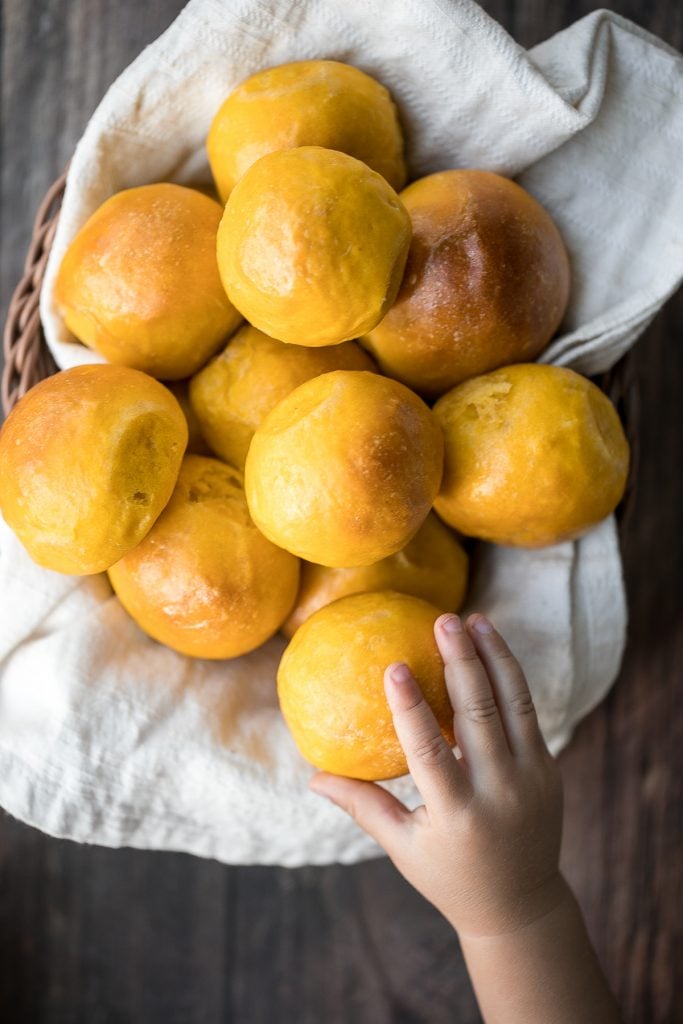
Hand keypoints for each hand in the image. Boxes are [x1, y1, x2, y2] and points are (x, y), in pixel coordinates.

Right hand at [309, 613, 564, 937]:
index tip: (394, 666)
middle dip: (462, 662)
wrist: (522, 906)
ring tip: (475, 619)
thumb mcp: (403, 848)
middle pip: (480, 716)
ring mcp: (532, 778)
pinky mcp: (548, 768)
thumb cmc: (449, 876)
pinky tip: (493, 647)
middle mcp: (500, 792)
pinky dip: (511, 676)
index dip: (411, 709)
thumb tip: (311, 776)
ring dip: (495, 657)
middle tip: (444, 621)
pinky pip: (528, 712)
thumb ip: (363, 806)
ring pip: (515, 704)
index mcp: (458, 815)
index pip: (430, 753)